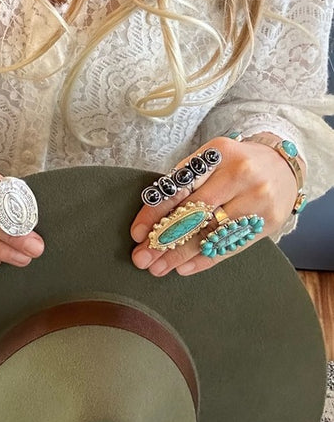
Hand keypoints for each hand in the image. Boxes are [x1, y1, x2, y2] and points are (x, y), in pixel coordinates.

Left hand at [130, 134, 303, 276]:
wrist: (284, 166)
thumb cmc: (236, 164)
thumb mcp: (211, 159)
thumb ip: (185, 182)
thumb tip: (150, 220)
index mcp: (217, 153)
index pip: (179, 187)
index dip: (154, 213)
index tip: (137, 234)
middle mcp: (239, 174)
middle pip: (193, 213)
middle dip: (163, 239)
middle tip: (142, 258)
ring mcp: (256, 198)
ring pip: (210, 233)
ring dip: (179, 254)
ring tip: (158, 268)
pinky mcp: (268, 221)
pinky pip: (230, 245)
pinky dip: (204, 259)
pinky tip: (184, 268)